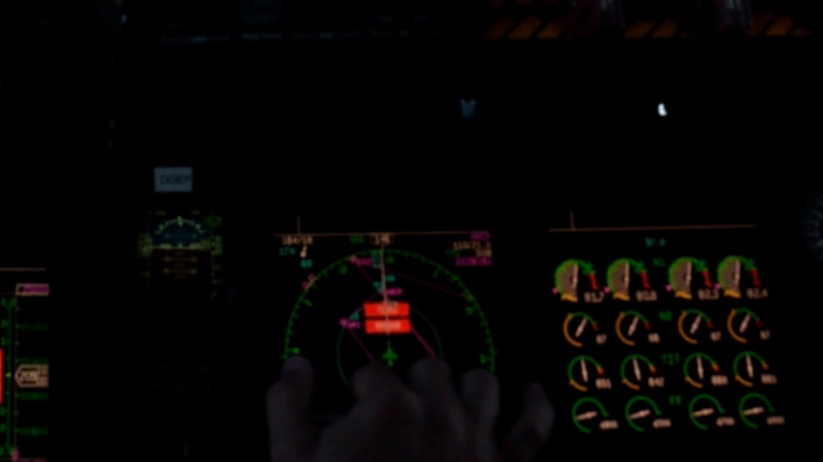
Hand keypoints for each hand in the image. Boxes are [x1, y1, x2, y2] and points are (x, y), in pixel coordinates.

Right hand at [267, 356, 553, 461]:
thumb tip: (294, 369)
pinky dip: (535, 407)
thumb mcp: (293, 459)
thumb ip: (288, 404)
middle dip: (411, 382)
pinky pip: (533, 429)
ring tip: (448, 398)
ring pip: (482, 384)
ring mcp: (478, 443)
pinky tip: (531, 395)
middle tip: (396, 408)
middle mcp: (440, 416)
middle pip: (430, 369)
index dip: (359, 391)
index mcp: (389, 408)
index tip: (354, 408)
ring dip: (464, 386)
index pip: (371, 375)